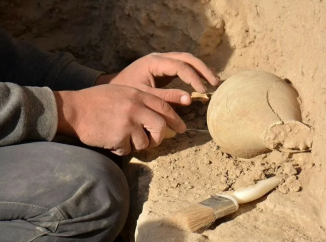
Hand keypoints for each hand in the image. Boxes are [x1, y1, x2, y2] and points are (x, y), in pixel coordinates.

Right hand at [54, 84, 185, 154]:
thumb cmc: (95, 101)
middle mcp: (135, 107)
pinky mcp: (119, 137)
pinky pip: (128, 149)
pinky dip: (121, 148)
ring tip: (122, 138)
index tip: (182, 128)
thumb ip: (140, 101)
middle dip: (159, 137)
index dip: (175, 119)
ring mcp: (128, 122)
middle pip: (160, 127)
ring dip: (136, 144)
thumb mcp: (121, 93)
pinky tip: (110, 140)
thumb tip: (158, 116)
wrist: (73, 109)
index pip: (164, 107)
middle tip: (154, 141)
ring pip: (145, 142)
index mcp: (137, 94)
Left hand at [95, 52, 218, 105]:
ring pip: (186, 60)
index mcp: (154, 62)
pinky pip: (182, 66)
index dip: (193, 77)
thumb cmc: (126, 91)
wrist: (113, 87)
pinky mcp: (163, 68)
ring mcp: (162, 61)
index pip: (180, 66)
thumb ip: (167, 97)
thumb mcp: (145, 95)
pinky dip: (193, 73)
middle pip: (187, 58)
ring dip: (201, 70)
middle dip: (203, 69)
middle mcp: (159, 58)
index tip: (202, 90)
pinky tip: (201, 82)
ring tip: (213, 81)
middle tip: (215, 83)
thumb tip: (190, 99)